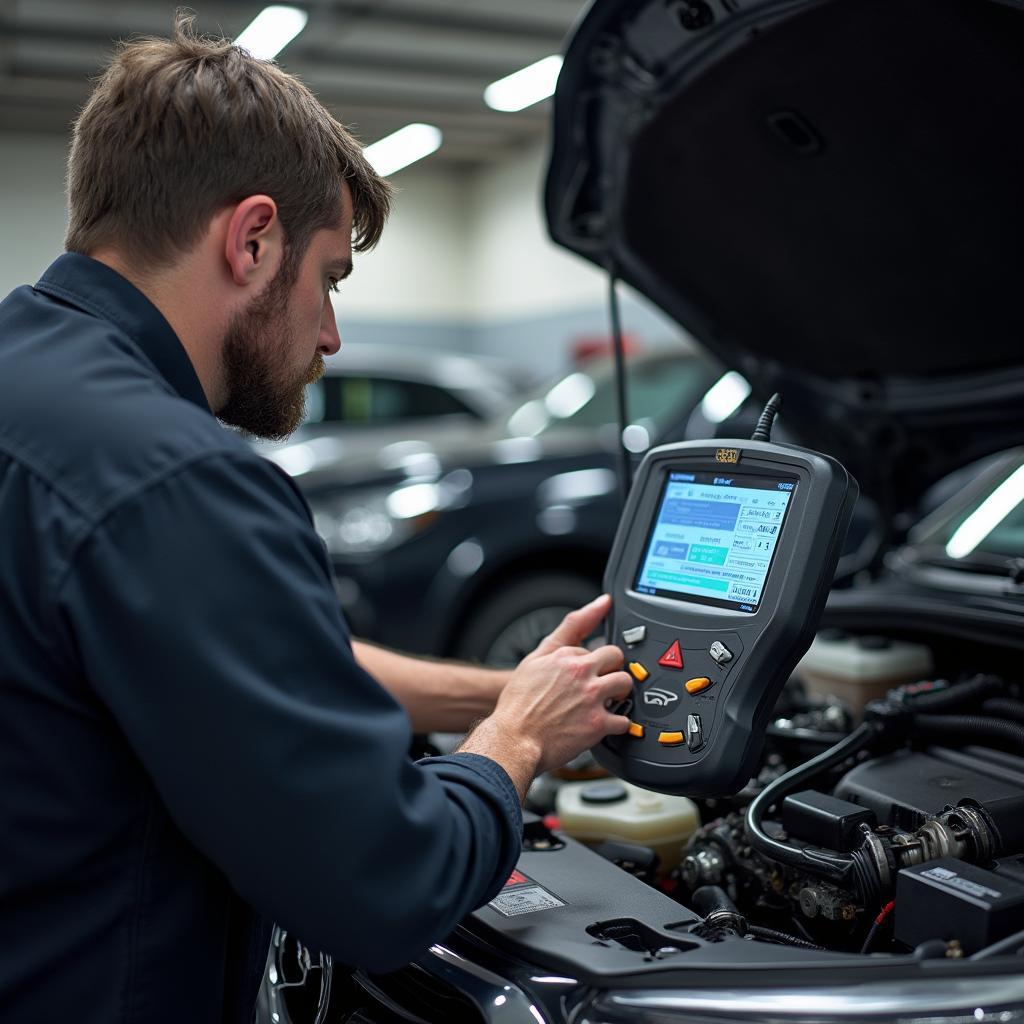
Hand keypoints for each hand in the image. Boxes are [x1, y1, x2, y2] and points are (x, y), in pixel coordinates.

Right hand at [458, 595, 631, 794]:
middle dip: (611, 669)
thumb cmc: (518, 705)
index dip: (589, 661)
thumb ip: (569, 629)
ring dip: (619, 693)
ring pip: (625, 683)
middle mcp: (581, 673)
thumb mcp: (535, 658)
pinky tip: (604, 725)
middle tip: (599, 683)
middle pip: (616, 657)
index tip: (586, 672)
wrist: (512, 740)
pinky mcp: (598, 724)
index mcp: (565, 656)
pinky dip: (617, 724)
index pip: (593, 647)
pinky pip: (624, 720)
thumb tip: (601, 603)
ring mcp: (591, 698)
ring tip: (605, 701)